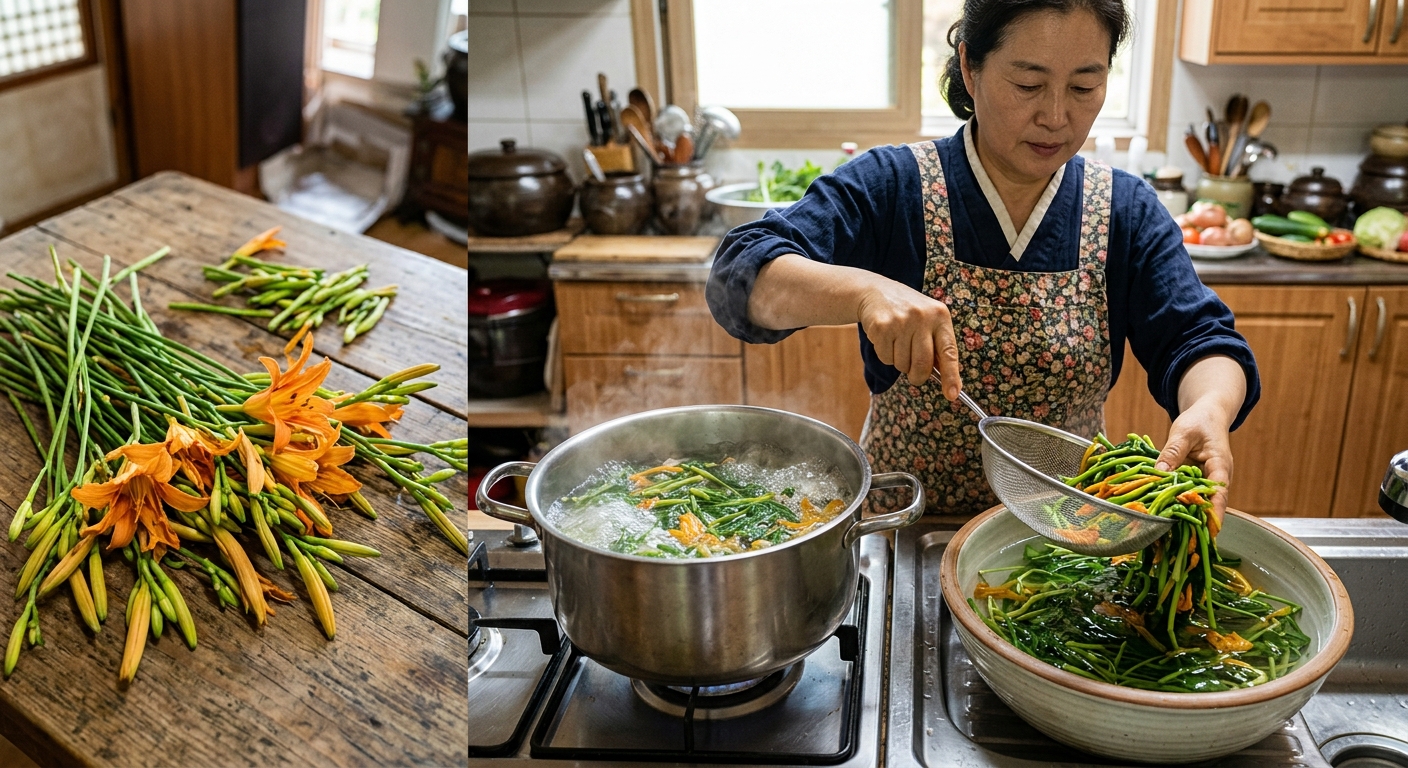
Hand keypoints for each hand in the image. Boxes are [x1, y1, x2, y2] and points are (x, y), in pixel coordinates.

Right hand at [856, 278, 960, 397]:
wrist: (877, 292)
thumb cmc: (908, 312)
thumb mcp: (929, 320)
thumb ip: (938, 346)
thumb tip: (946, 380)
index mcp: (940, 316)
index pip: (949, 351)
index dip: (951, 376)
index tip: (952, 394)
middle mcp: (922, 317)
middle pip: (923, 364)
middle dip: (918, 376)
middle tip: (914, 375)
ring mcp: (901, 321)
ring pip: (902, 364)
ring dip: (900, 362)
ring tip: (898, 343)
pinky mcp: (881, 327)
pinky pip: (886, 358)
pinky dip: (886, 355)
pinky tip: (886, 339)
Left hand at [1154, 398, 1233, 528]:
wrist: (1208, 415)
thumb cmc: (1200, 421)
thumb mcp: (1184, 432)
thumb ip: (1172, 452)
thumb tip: (1160, 473)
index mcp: (1220, 466)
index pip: (1219, 494)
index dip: (1213, 513)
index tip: (1208, 531)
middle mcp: (1216, 478)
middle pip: (1209, 505)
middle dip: (1197, 521)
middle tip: (1181, 538)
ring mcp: (1206, 481)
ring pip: (1197, 502)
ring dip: (1185, 515)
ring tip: (1171, 534)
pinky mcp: (1195, 481)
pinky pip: (1187, 495)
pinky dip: (1176, 503)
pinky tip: (1162, 515)